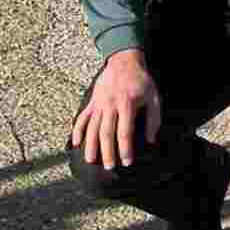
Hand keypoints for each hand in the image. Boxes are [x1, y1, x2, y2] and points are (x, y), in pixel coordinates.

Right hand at [70, 48, 161, 169]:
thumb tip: (151, 140)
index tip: (127, 162)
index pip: (124, 131)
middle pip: (106, 132)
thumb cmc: (141, 81)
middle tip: (109, 168)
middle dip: (107, 152)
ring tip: (90, 160)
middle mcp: (110, 104)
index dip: (125, 148)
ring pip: (92, 127)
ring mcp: (99, 103)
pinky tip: (76, 143)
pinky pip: (82, 117)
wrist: (124, 61)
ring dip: (91, 145)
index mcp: (127, 104)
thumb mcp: (154, 98)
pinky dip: (78, 130)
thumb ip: (153, 119)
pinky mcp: (92, 102)